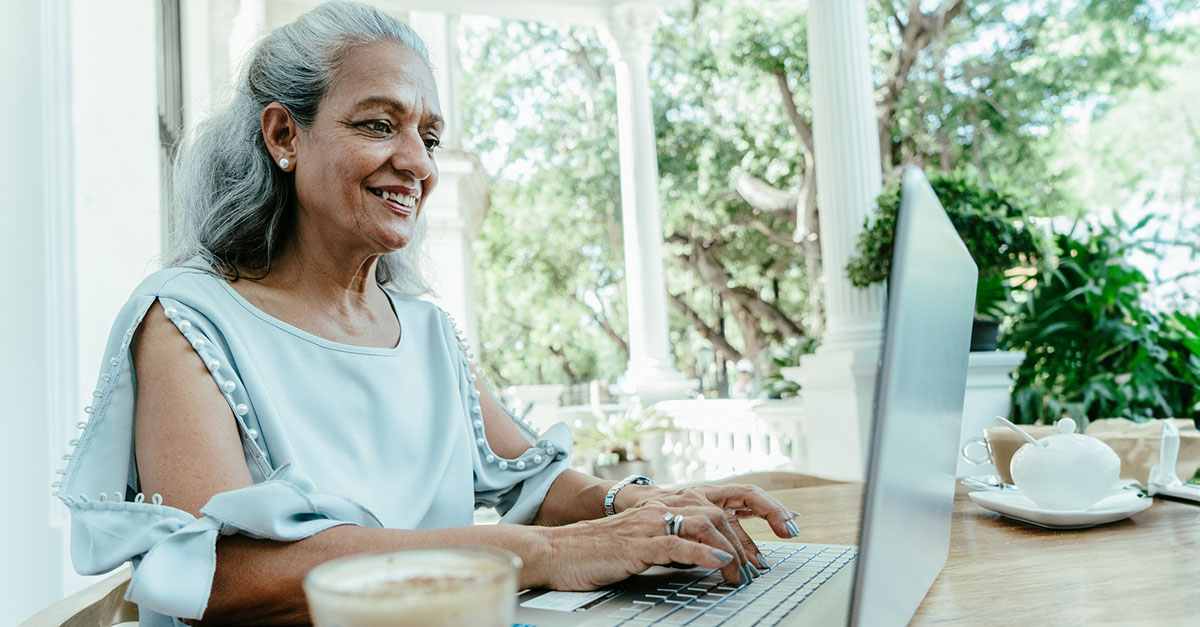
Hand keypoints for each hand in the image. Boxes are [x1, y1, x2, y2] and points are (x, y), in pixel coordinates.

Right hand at [541, 503, 740, 590]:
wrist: (555, 551)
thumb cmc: (591, 553)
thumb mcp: (637, 545)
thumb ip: (665, 546)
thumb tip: (696, 558)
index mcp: (658, 510)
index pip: (709, 512)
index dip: (736, 532)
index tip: (752, 555)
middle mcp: (656, 512)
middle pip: (714, 515)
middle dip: (741, 542)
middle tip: (755, 568)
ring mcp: (647, 526)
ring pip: (702, 526)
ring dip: (729, 549)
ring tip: (741, 572)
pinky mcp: (636, 545)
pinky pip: (676, 544)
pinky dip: (702, 553)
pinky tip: (718, 562)